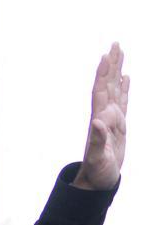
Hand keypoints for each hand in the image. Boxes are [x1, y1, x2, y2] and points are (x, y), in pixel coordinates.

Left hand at [74, 41, 128, 190]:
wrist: (97, 181)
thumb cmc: (97, 171)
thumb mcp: (97, 158)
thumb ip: (97, 141)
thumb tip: (98, 123)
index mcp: (101, 119)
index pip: (101, 91)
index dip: (103, 74)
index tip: (106, 55)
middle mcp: (105, 115)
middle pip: (108, 84)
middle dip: (111, 64)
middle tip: (115, 43)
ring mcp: (112, 118)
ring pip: (116, 89)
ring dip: (117, 71)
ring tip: (120, 52)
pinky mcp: (119, 125)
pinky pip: (123, 101)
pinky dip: (125, 88)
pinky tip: (127, 77)